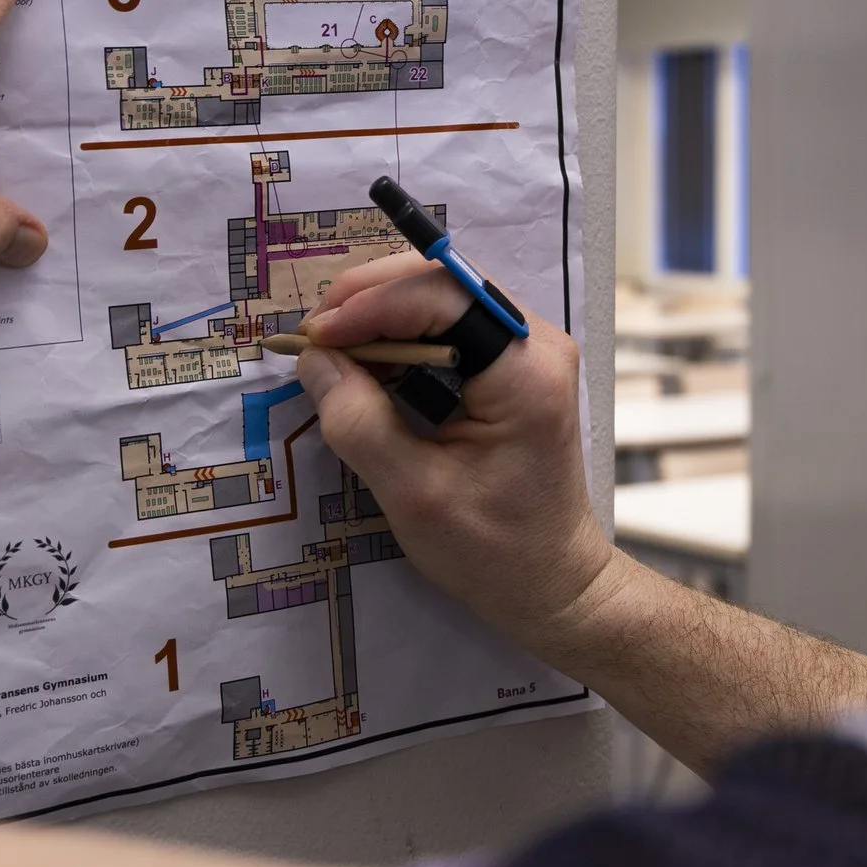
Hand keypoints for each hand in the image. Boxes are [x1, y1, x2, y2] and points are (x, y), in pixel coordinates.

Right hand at [295, 255, 610, 653]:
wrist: (552, 583)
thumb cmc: (492, 550)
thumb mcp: (413, 494)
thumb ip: (360, 422)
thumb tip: (314, 360)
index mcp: (526, 371)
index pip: (443, 296)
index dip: (371, 304)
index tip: (316, 336)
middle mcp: (537, 344)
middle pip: (444, 284)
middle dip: (371, 298)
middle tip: (315, 335)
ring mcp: (529, 351)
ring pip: (444, 297)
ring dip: (382, 312)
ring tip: (331, 346)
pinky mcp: (513, 367)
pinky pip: (451, 326)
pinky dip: (402, 334)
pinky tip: (366, 360)